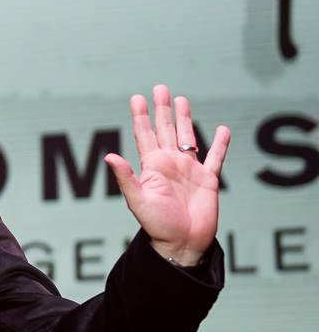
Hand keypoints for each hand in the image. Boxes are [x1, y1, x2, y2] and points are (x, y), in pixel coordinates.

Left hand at [104, 84, 230, 264]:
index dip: (140, 116)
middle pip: (165, 130)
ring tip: (182, 100)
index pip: (144, 135)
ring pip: (188, 138)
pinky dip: (220, 144)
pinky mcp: (208, 180)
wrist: (182, 243)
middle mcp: (170, 164)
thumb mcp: (138, 200)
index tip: (137, 98)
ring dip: (185, 119)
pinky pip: (215, 158)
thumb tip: (109, 156)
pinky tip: (222, 129)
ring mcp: (189, 170)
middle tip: (160, 88)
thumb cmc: (157, 225)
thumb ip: (125, 178)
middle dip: (162, 109)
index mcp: (152, 167)